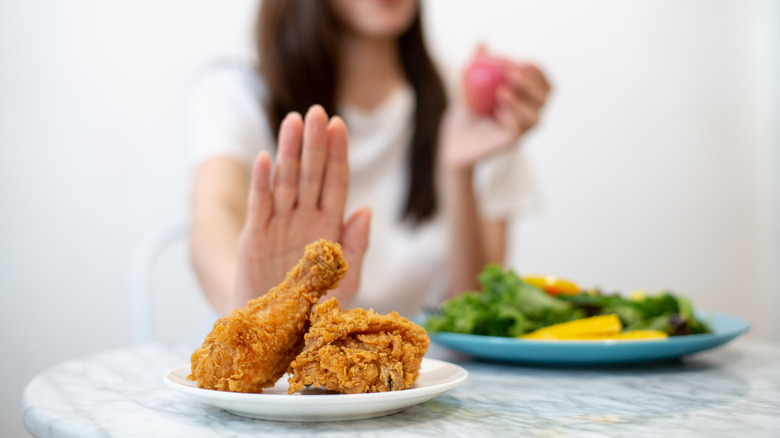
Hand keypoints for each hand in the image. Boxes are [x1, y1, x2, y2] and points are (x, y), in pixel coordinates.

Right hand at [234, 105, 370, 306]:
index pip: (335, 183)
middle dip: (314, 143)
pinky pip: (259, 207)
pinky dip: (262, 184)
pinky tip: (265, 159)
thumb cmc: (314, 309)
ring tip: (292, 121)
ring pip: (285, 182)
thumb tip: (365, 208)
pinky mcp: (254, 239)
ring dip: (289, 152)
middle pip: (311, 174)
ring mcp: (278, 226)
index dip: (337, 155)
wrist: (277, 335)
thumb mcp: (345, 280)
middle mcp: (304, 219)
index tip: (339, 126)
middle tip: (317, 111)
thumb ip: (356, 246)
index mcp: (329, 226)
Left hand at [440, 52, 550, 168]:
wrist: (452, 139)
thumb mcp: (467, 83)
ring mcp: (521, 132)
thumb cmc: (465, 111)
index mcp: (526, 99)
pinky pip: (518, 131)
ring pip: (535, 118)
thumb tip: (481, 42)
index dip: (539, 73)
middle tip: (513, 74)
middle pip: (545, 99)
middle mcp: (528, 115)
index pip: (544, 85)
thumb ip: (475, 64)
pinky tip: (498, 112)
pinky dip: (512, 119)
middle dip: (533, 84)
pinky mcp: (509, 144)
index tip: (525, 61)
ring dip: (522, 102)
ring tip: (501, 92)